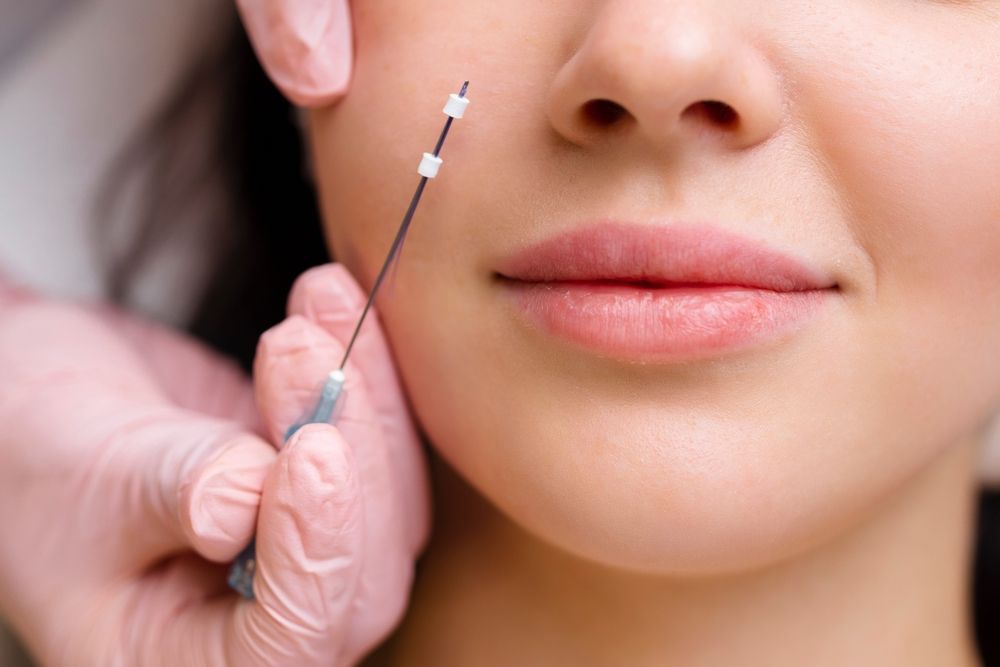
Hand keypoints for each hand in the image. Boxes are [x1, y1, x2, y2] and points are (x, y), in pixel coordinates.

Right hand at [0, 263, 429, 665]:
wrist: (32, 400)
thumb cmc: (30, 455)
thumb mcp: (87, 478)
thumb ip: (177, 486)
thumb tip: (250, 494)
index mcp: (184, 661)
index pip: (288, 641)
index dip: (315, 555)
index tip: (308, 452)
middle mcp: (259, 622)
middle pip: (361, 569)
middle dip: (350, 450)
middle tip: (304, 355)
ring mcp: (301, 552)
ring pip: (384, 498)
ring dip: (361, 393)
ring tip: (315, 306)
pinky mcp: (320, 488)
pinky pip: (372, 440)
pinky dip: (362, 367)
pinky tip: (328, 301)